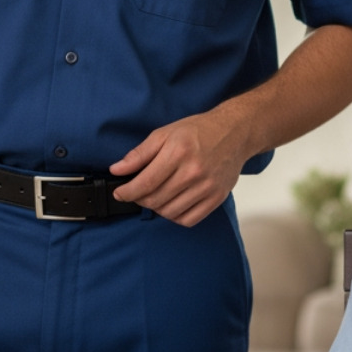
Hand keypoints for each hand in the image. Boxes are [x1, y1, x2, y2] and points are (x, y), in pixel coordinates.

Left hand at [109, 105, 253, 226]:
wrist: (234, 133)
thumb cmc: (199, 131)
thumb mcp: (164, 133)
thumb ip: (140, 153)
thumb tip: (118, 169)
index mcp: (178, 152)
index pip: (145, 182)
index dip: (127, 192)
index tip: (119, 193)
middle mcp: (193, 172)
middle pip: (156, 199)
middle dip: (139, 199)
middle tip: (136, 192)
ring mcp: (207, 187)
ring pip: (170, 212)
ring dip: (156, 208)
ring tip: (154, 196)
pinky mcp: (216, 198)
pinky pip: (189, 220)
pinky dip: (175, 217)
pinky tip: (172, 204)